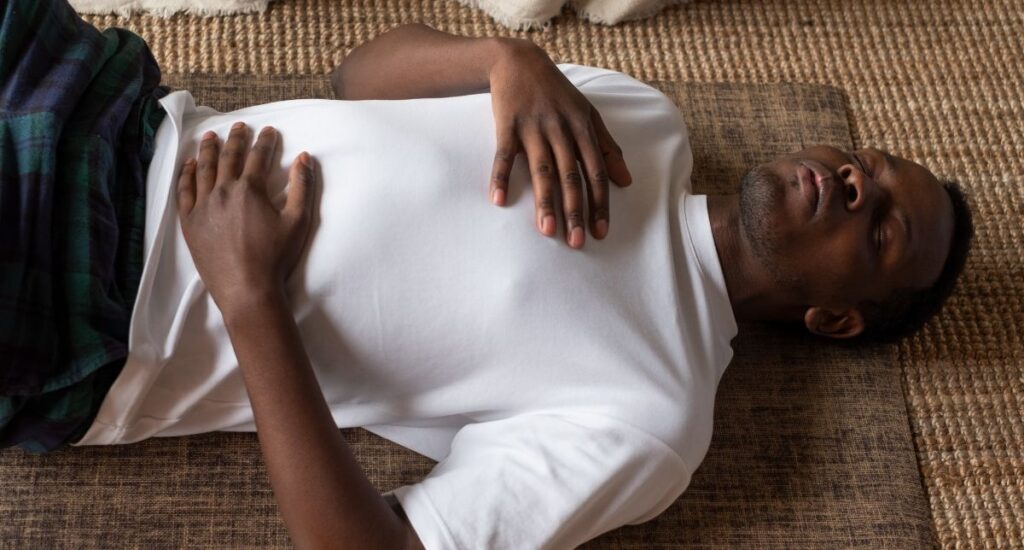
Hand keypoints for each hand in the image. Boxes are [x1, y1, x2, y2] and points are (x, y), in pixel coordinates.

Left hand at [176, 122, 315, 314]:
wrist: (247, 290)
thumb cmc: (276, 258)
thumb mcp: (298, 222)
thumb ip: (302, 187)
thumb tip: (304, 158)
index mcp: (250, 189)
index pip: (258, 156)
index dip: (265, 141)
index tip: (269, 130)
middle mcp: (223, 191)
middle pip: (229, 157)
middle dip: (236, 139)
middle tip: (240, 127)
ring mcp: (202, 206)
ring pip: (203, 169)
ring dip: (208, 149)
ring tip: (210, 136)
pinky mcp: (190, 222)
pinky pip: (184, 191)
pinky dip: (186, 174)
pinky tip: (189, 165)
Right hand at [488, 40, 632, 248]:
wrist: (518, 61)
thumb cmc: (557, 93)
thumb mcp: (588, 114)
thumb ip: (608, 147)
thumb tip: (626, 181)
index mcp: (582, 129)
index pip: (595, 172)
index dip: (599, 203)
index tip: (601, 231)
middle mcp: (560, 130)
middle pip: (571, 177)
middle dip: (575, 210)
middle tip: (576, 242)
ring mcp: (533, 128)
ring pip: (542, 170)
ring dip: (545, 202)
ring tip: (547, 231)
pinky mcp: (507, 125)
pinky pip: (504, 155)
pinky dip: (501, 177)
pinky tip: (499, 201)